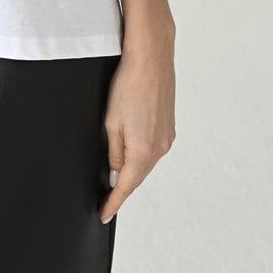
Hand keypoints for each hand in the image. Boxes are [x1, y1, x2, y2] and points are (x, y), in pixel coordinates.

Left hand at [99, 32, 175, 223]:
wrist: (151, 58)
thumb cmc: (128, 84)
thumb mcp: (112, 121)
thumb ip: (114, 151)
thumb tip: (116, 172)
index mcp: (143, 150)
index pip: (125, 186)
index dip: (113, 202)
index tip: (104, 214)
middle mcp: (160, 148)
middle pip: (137, 178)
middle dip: (122, 190)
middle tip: (106, 202)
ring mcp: (167, 137)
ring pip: (146, 164)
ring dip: (132, 173)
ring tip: (116, 181)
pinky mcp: (169, 126)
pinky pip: (153, 150)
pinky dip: (141, 158)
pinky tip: (131, 155)